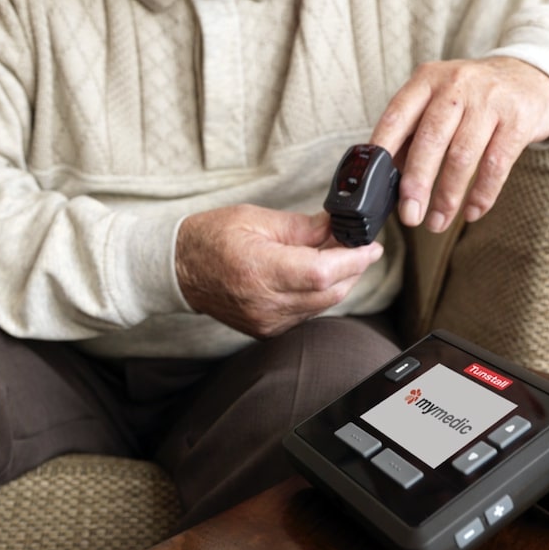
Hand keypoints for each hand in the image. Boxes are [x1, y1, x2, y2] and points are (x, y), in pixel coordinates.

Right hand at [176, 206, 382, 338]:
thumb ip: (302, 227)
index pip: (324, 273)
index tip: (371, 245)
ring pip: (323, 305)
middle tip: (356, 243)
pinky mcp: (267, 330)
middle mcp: (265, 304)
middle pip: (330, 292)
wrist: (177, 270)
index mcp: (260, 271)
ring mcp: (267, 322)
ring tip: (334, 254)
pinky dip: (319, 294)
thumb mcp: (256, 219)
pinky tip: (314, 273)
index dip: (354, 259)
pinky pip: (307, 313)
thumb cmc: (210, 238)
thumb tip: (337, 227)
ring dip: (338, 281)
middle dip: (352, 268)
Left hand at [369, 56, 548, 233]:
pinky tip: (471, 212)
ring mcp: (489, 101)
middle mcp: (456, 85)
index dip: (382, 151)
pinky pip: (496, 166)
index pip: (397, 116)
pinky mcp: (517, 121)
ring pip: (462, 156)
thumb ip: (414, 131)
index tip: (373, 184)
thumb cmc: (474, 96)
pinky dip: (481, 195)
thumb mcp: (439, 99)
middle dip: (417, 183)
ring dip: (447, 197)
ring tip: (437, 222)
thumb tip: (388, 177)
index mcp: (427, 80)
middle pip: (430, 139)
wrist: (530, 77)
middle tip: (409, 215)